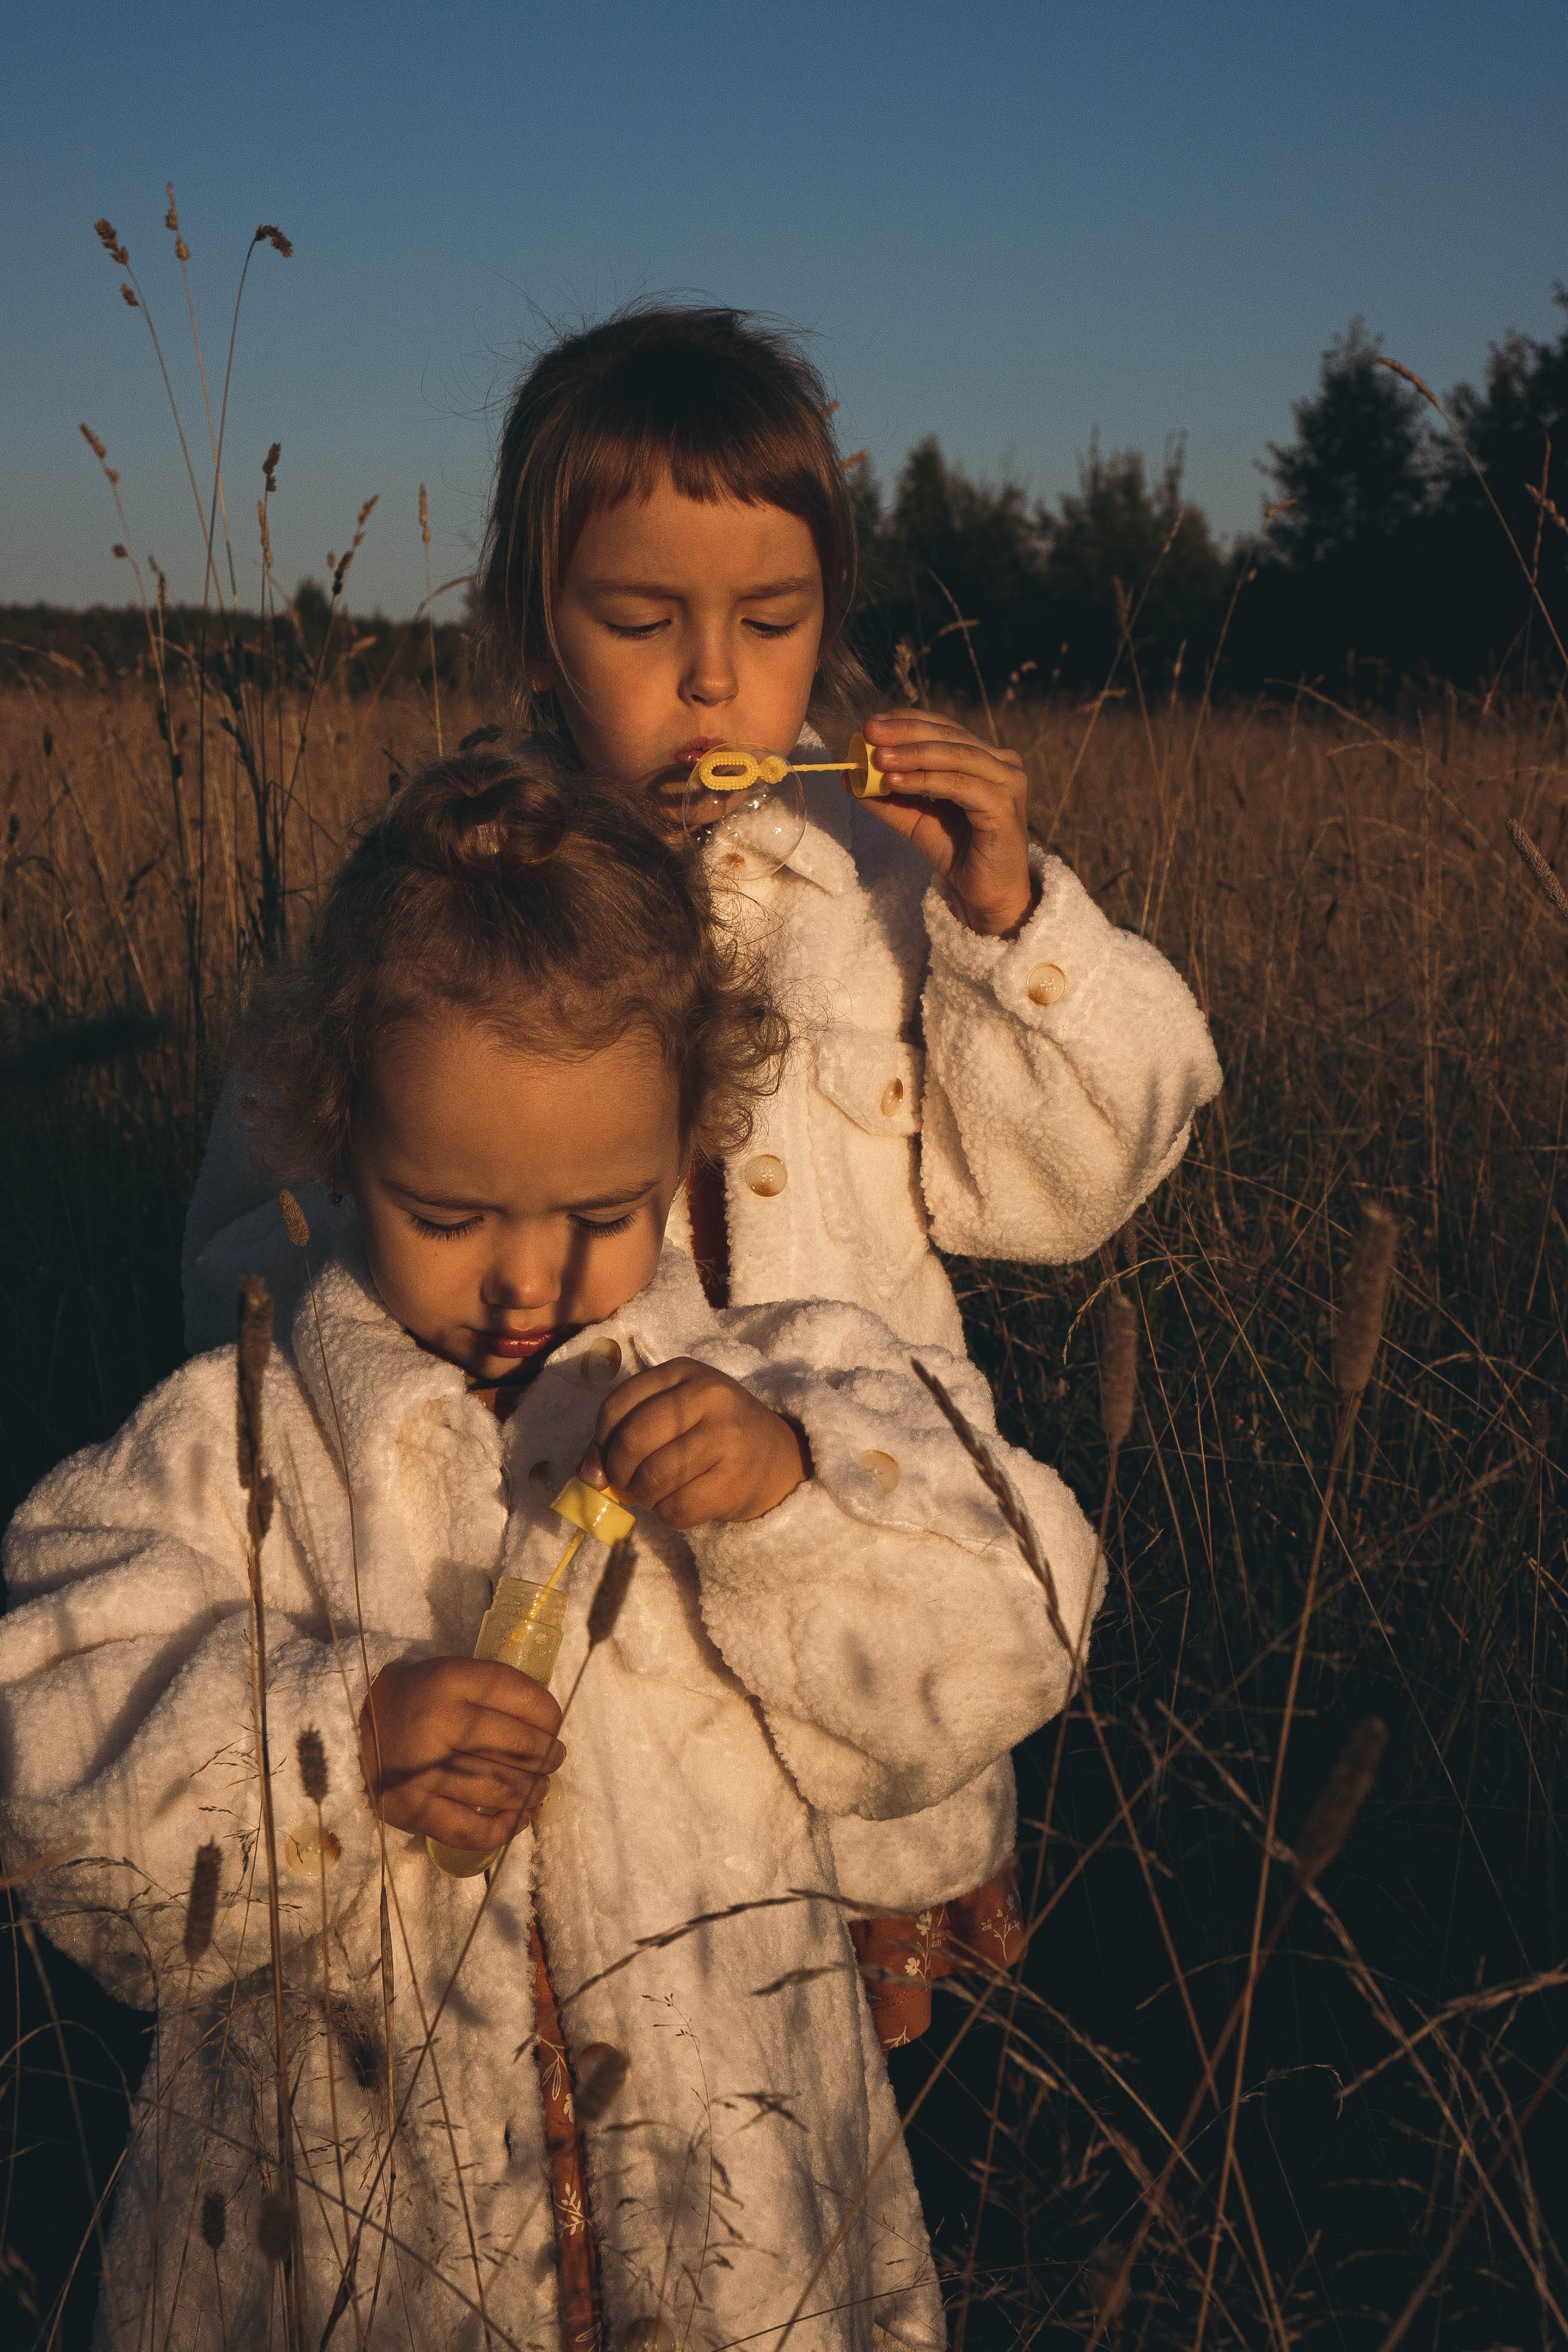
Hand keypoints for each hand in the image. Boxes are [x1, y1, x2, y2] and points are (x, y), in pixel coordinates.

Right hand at [358, 1656, 564, 1850]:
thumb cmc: (412, 1699)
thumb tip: (548, 1728)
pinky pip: (470, 1829)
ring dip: (533, 1792)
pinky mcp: (411, 1809)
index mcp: (448, 1680)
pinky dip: (504, 1829)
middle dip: (547, 1757)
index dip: (549, 1714)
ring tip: (539, 1788)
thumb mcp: (449, 1675)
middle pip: (519, 1746)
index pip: (520, 1695)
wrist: (345, 1727)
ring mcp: (423, 1770)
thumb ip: (493, 1693)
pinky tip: (519, 1820)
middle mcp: (438, 1723)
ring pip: (502, 1788)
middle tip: (552, 1759)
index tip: (554, 1723)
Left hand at [580, 1357, 808, 1530]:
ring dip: (643, 1497)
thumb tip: (587, 1475)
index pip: (616, 1406)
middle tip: (629, 1483)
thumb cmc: (713, 1434)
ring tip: (657, 1492)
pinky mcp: (735, 1481)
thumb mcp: (673, 1414)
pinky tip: (681, 1503)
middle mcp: (708, 1396)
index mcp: (684, 1372)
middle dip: (619, 1473)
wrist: (779, 1458)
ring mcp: (726, 1438)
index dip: (600, 1441)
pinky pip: (675, 1508)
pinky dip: (667, 1515)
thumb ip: (624, 1432)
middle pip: (632, 1441)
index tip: (606, 1460)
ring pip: (652, 1479)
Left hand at [861, 710, 1033, 935]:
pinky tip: (896, 782)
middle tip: (870, 732)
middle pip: (949, 736)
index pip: (944, 727)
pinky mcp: (1004, 806)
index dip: (907, 721)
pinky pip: (959, 785)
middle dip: (905, 733)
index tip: (872, 723)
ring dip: (912, 755)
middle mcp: (1002, 762)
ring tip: (877, 759)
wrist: (984, 892)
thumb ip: (887, 796)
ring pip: (955, 756)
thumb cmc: (955, 851)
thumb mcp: (914, 818)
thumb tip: (848, 776)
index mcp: (985, 757)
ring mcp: (1008, 781)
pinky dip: (925, 781)